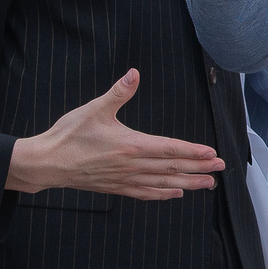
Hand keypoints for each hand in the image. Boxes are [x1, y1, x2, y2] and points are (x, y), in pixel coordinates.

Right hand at [6, 69, 225, 198]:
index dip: (193, 151)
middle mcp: (132, 166)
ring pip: (163, 183)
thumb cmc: (69, 135)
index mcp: (131, 145)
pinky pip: (145, 193)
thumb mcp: (94, 108)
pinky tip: (174, 194)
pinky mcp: (116, 187)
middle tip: (220, 168)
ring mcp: (125, 179)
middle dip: (199, 168)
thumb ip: (118, 92)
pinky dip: (162, 194)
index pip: (170, 149)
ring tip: (208, 185)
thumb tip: (134, 74)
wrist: (47, 163)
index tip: (212, 153)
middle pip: (172, 167)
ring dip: (188, 184)